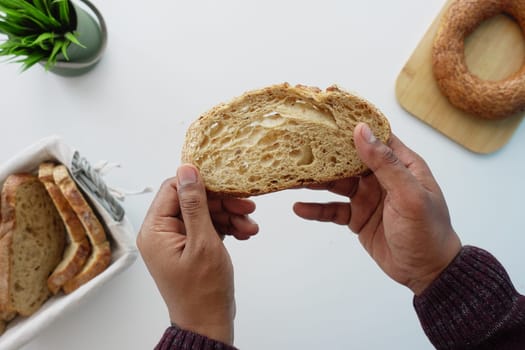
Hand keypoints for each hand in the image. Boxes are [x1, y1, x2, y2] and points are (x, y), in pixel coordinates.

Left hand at [137, 164, 257, 344]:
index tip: (226, 184)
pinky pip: (207, 227)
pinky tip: (244, 233)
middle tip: (246, 208)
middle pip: (192, 201)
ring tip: (250, 227)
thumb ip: (195, 204)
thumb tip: (187, 170)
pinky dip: (226, 228)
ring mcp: (177, 240)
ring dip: (229, 216)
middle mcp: (162, 233)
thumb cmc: (203, 290)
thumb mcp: (203, 242)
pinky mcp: (190, 247)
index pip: (173, 188)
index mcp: (155, 230)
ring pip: (204, 213)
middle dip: (221, 203)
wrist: (208, 323)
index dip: (201, 183)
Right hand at [293, 123, 461, 294]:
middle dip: (325, 154)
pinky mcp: (357, 217)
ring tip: (291, 177)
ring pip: (336, 184)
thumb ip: (385, 163)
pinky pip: (333, 209)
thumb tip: (362, 131)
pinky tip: (299, 208)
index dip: (352, 126)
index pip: (374, 137)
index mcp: (401, 165)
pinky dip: (316, 209)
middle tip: (298, 146)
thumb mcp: (409, 195)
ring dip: (315, 181)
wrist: (426, 272)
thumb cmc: (427, 231)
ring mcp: (367, 197)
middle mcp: (382, 177)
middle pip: (348, 160)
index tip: (326, 117)